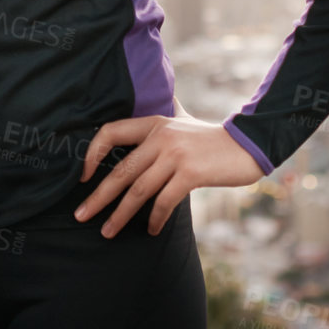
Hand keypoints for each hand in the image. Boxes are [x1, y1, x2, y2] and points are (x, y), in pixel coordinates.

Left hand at [74, 115, 262, 238]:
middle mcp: (161, 136)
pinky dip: (155, 219)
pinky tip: (151, 231)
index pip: (111, 131)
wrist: (248, 146)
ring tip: (108, 231)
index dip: (92, 153)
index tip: (83, 177)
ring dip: (120, 214)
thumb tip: (160, 96)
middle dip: (99, 196)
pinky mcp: (191, 173)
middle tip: (81, 215)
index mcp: (154, 122)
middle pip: (121, 170)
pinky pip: (164, 201)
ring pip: (139, 190)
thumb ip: (168, 110)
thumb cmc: (212, 138)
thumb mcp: (184, 118)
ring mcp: (176, 154)